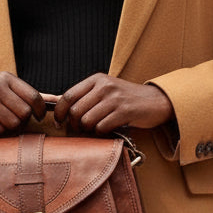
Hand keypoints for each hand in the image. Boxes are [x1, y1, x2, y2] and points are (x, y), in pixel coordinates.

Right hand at [0, 73, 46, 133]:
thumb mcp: (5, 87)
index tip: (39, 116)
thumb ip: (30, 93)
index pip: (33, 96)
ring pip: (13, 122)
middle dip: (22, 120)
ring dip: (9, 126)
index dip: (40, 110)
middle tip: (14, 118)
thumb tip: (58, 99)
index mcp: (6, 78)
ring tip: (0, 120)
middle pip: (25, 112)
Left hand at [52, 74, 174, 133]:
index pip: (68, 96)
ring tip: (97, 128)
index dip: (59, 111)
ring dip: (89, 130)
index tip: (59, 122)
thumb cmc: (127, 99)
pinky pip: (102, 127)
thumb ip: (84, 96)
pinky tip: (108, 129)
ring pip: (87, 121)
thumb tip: (56, 103)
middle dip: (75, 124)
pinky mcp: (124, 111)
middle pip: (75, 111)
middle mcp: (104, 86)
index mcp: (96, 80)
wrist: (157, 101)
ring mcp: (115, 98)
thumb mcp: (105, 91)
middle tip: (81, 129)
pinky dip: (102, 133)